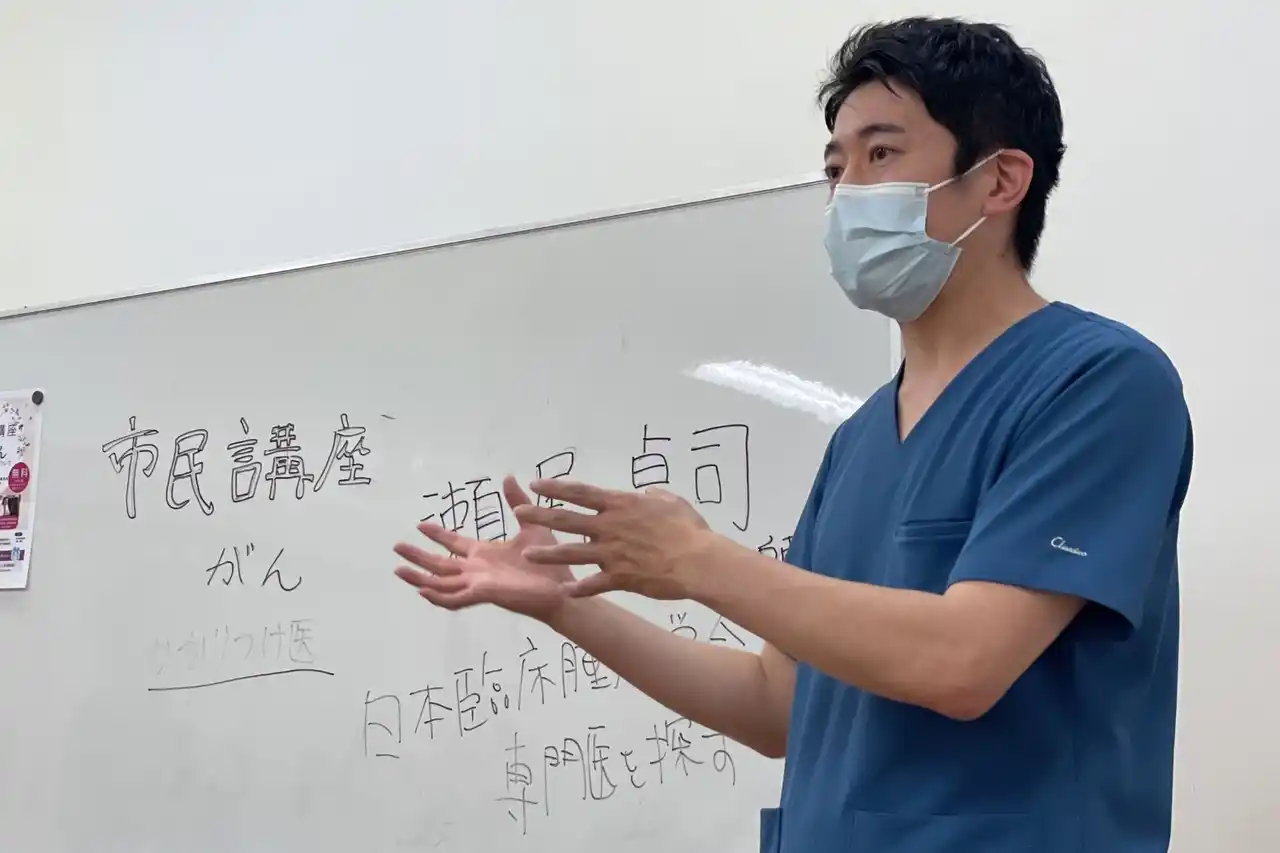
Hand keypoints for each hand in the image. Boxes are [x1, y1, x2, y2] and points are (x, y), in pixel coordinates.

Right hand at [393, 476, 571, 621]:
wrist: (564, 591)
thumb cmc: (549, 564)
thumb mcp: (530, 525)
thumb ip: (517, 503)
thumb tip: (508, 477)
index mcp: (484, 554)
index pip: (454, 544)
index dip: (437, 535)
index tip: (420, 524)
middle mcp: (476, 570)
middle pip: (439, 564)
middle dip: (417, 556)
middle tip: (396, 546)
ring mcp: (478, 584)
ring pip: (440, 583)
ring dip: (419, 578)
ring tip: (398, 570)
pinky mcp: (484, 595)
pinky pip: (455, 599)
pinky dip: (438, 597)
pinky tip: (423, 591)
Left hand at [513, 479, 713, 599]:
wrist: (698, 561)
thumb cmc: (689, 529)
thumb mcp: (671, 502)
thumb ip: (653, 497)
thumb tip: (645, 493)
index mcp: (621, 505)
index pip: (581, 493)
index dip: (557, 488)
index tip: (536, 484)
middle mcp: (610, 527)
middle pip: (567, 520)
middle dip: (540, 516)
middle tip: (519, 514)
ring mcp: (612, 554)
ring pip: (572, 553)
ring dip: (548, 555)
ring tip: (527, 556)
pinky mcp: (619, 578)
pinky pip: (593, 584)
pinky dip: (578, 589)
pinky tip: (563, 592)